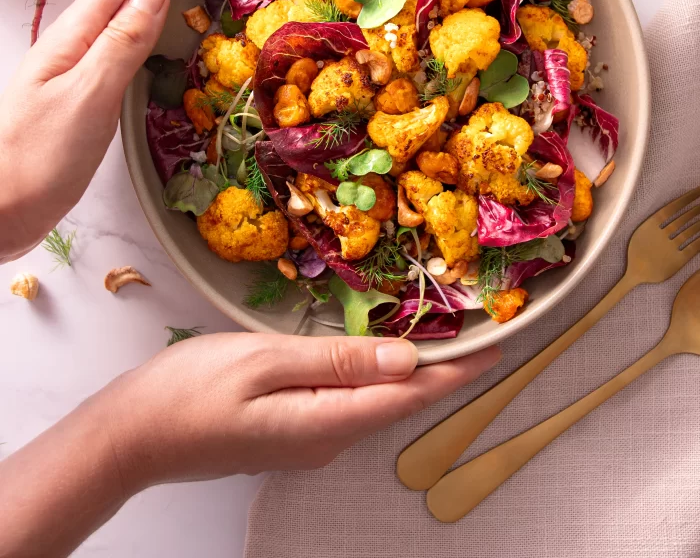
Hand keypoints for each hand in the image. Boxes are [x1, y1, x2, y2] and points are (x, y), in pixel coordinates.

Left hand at [0, 0, 193, 262]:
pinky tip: (176, 49)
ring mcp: (83, 72)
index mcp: (75, 35)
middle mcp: (79, 46)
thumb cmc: (37, 155)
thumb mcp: (86, 96)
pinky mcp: (90, 99)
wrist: (0, 209)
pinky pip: (132, 54)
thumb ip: (121, 43)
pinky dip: (159, 39)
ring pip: (131, 22)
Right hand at [102, 333, 501, 487]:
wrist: (130, 436)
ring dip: (408, 372)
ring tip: (438, 336)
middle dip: (441, 369)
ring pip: (375, 402)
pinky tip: (376, 354)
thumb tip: (406, 361)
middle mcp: (326, 439)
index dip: (458, 372)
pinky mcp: (290, 431)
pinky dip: (373, 376)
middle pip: (399, 402)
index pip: (410, 396)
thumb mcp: (264, 362)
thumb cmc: (189, 392)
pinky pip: (348, 401)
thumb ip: (336, 361)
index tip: (497, 347)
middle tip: (475, 331)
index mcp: (326, 421)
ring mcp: (307, 440)